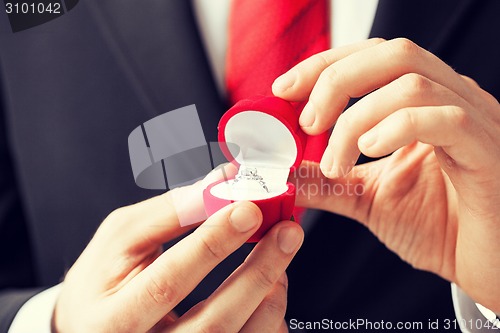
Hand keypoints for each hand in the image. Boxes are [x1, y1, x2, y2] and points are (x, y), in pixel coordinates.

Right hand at [53, 166, 302, 331]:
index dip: (211, 244)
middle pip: (213, 324)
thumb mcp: (121, 241)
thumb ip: (171, 211)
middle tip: (287, 232)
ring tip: (280, 258)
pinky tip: (272, 290)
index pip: (168, 283)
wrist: (94, 327)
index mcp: (111, 319)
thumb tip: (224, 181)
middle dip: (257, 273)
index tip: (248, 209)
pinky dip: (268, 321)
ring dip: (269, 297)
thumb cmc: (104, 280)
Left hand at [273, 38, 499, 311]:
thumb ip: (328, 183)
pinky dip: (396, 128)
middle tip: (307, 123)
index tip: (283, 90)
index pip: (372, 58)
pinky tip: (370, 153)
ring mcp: (474, 121)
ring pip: (412, 83)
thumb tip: (283, 173)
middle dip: (336, 80)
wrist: (487, 267)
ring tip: (337, 161)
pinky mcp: (488, 150)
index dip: (324, 65)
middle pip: (392, 54)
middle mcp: (451, 100)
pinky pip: (446, 119)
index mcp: (423, 104)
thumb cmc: (439, 228)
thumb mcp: (369, 200)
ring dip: (357, 120)